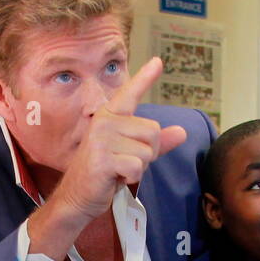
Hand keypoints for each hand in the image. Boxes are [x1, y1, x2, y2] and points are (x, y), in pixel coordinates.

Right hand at [31, 58, 187, 253]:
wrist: (76, 198)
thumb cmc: (103, 175)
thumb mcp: (131, 155)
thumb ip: (156, 143)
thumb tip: (182, 132)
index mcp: (110, 116)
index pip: (130, 94)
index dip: (145, 78)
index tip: (158, 62)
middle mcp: (105, 121)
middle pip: (153, 132)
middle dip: (147, 154)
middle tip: (124, 163)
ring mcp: (102, 138)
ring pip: (147, 151)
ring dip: (138, 167)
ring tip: (117, 170)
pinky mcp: (102, 157)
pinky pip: (137, 166)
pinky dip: (131, 178)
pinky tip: (114, 178)